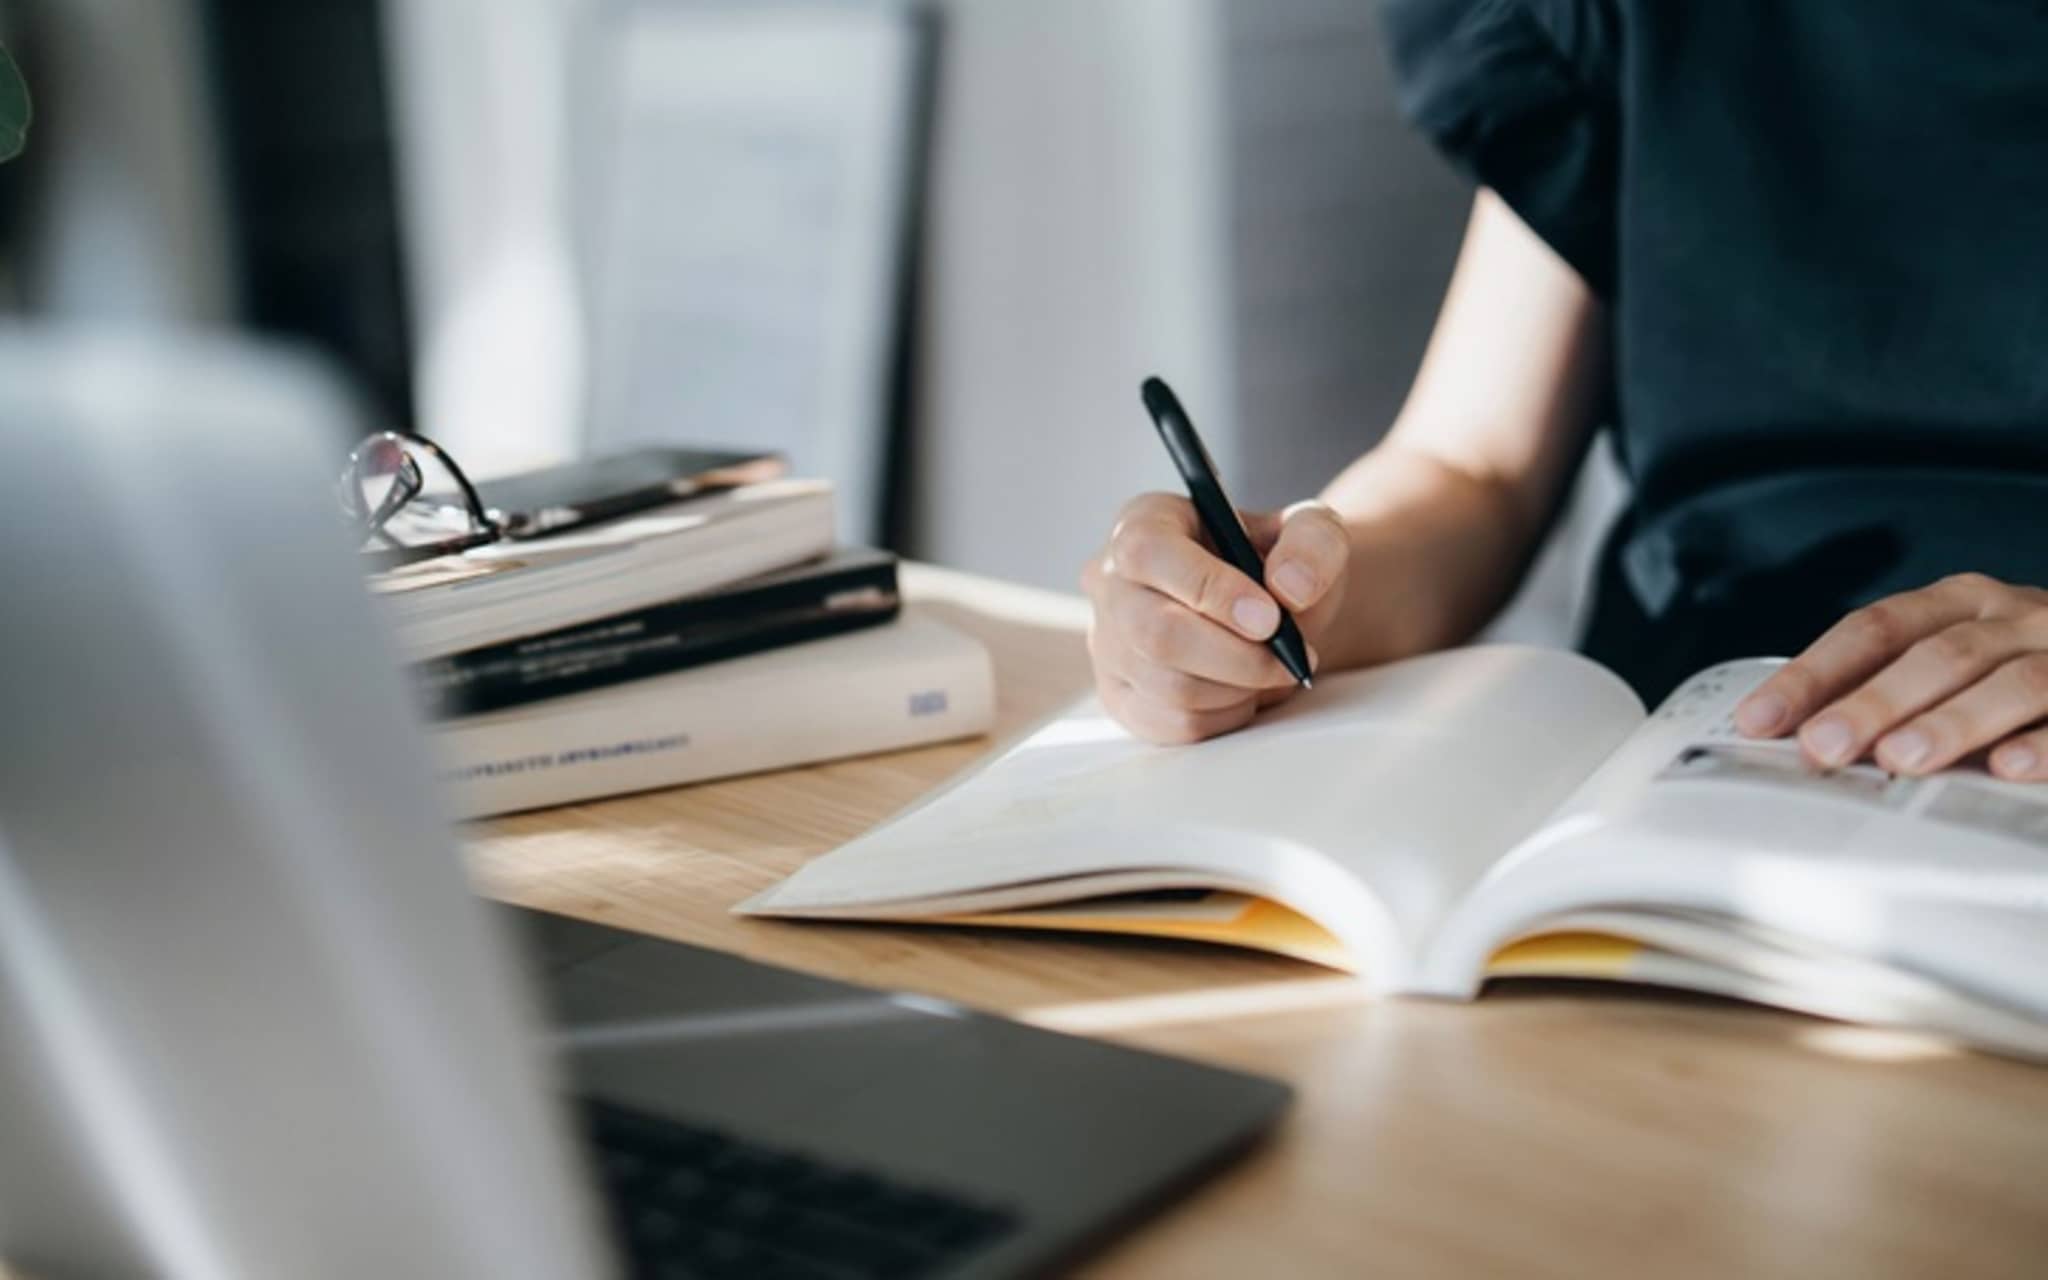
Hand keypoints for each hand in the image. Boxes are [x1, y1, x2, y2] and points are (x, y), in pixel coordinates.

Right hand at [1082, 494, 1347, 743]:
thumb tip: (1289, 587)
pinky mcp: (1121, 698)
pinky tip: (1244, 690)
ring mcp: (1108, 645)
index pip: (1148, 553)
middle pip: (1156, 633)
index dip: (1209, 589)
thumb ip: (1312, 543)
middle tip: (1289, 659)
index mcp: (1143, 522)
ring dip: (1240, 688)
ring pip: (1170, 688)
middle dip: (1237, 657)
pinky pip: (1174, 724)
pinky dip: (1226, 715)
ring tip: (1272, 669)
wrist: (1272, 611)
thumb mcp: (1310, 530)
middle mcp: (1110, 581)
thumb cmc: (1279, 563)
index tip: (1270, 618)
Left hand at [1734, 573, 2047, 779]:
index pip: (1873, 629)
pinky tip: (2007, 768)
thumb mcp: (1952, 657)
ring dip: (1951, 722)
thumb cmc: (2013, 666)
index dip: (1813, 673)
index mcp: (1958, 602)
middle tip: (1824, 746)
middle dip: (1874, 701)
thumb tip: (1793, 737)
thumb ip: (1885, 686)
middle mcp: (2013, 617)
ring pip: (2010, 682)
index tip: (1759, 719)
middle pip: (1938, 655)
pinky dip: (2044, 744)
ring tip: (1899, 759)